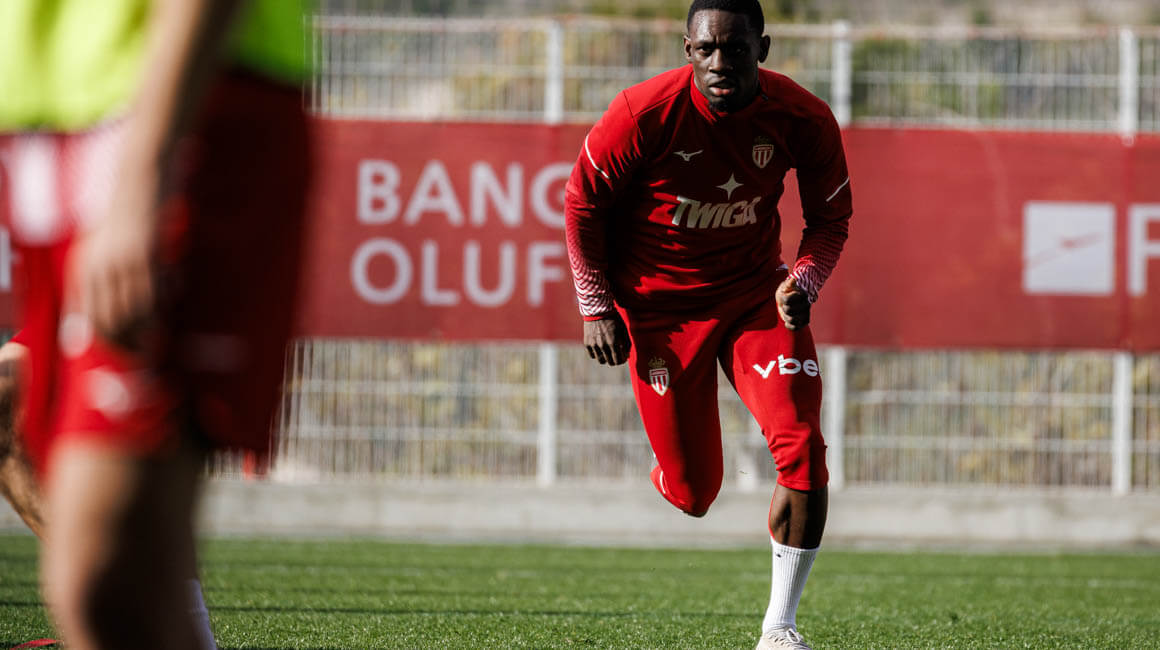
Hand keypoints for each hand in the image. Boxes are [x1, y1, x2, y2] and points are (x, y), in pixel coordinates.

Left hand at [66, 164, 161, 343]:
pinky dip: (162, 308)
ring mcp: (120, 262)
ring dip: (148, 331)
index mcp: (83, 267)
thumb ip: (102, 276)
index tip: (127, 353)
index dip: (110, 343)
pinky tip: (171, 306)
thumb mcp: (104, 245)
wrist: (139, 179)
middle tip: (147, 354)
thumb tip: (105, 310)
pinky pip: (153, 294)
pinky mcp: (144, 255)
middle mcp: (97, 268)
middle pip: (111, 321)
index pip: (91, 320)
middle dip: (129, 344)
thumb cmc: (127, 213)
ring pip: (133, 313)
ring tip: (161, 338)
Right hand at [583, 314, 629, 365]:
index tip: (623, 357)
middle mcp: (603, 346)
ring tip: (608, 353)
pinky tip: (600, 349)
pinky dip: (597, 354)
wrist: (598, 310)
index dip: (622, 360)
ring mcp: (594, 345)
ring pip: (601, 360)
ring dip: (606, 358)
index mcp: (614, 343)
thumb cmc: (613, 319)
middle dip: (615, 360)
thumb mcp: (623, 330)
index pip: (618, 360)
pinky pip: (592, 355)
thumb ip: (626, 343)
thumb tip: (626, 354)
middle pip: (610, 362)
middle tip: (616, 356)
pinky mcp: (587, 343)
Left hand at [775, 276, 810, 330]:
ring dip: (785, 317)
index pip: (787, 300)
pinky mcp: (805, 322)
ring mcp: (806, 314)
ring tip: (787, 312)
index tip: (785, 295)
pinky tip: (787, 320)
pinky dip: (789, 325)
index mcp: (802, 294)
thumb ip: (789, 283)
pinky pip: (795, 328)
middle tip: (785, 305)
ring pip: (792, 320)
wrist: (791, 299)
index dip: (782, 299)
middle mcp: (806, 304)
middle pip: (788, 310)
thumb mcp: (785, 286)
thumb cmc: (787, 291)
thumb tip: (794, 279)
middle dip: (783, 308)